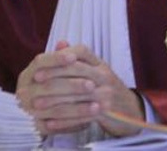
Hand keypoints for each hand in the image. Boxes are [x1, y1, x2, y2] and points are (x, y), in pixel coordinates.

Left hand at [16, 41, 143, 136]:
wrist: (131, 111)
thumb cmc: (107, 89)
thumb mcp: (95, 71)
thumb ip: (78, 59)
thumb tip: (59, 43)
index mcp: (100, 64)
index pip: (81, 51)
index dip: (61, 55)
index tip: (40, 63)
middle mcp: (104, 75)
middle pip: (76, 70)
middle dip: (53, 75)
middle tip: (34, 81)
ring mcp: (107, 93)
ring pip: (77, 93)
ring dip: (54, 99)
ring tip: (36, 104)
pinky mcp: (107, 111)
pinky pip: (82, 114)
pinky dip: (64, 120)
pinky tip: (50, 122)